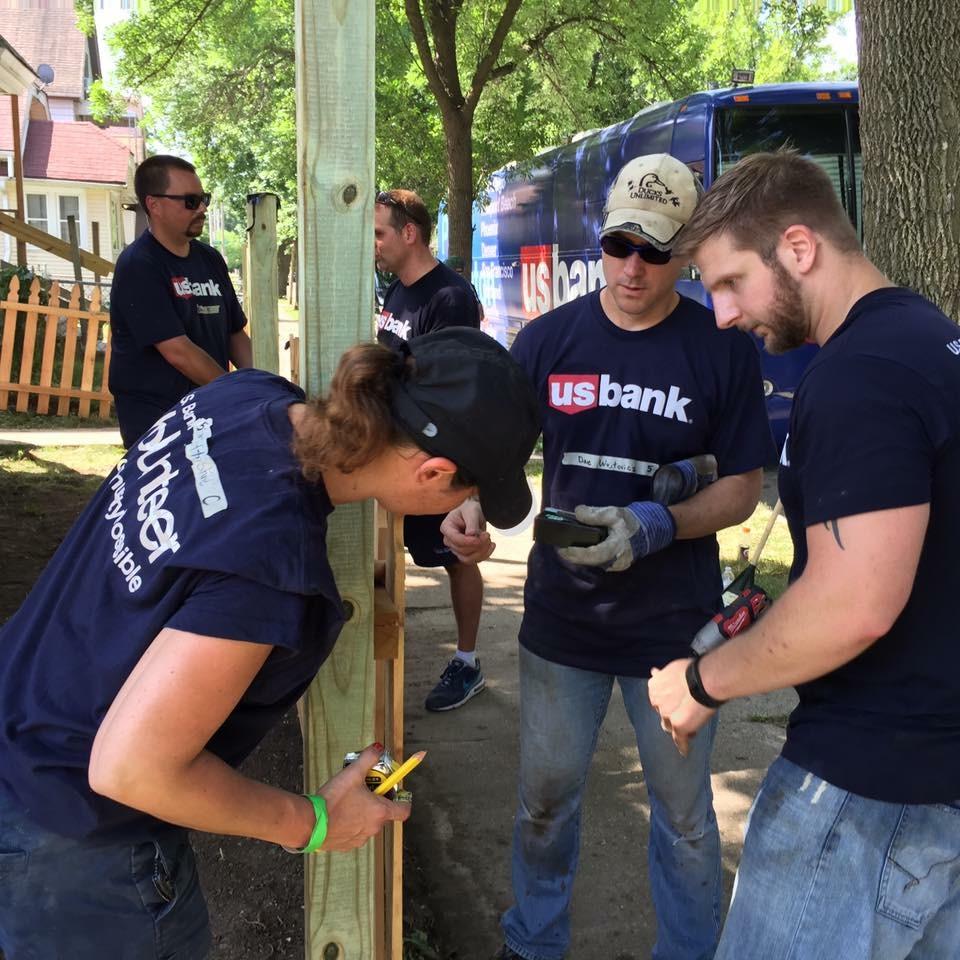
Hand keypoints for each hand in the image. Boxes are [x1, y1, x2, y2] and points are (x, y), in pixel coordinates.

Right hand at [317, 744, 410, 850]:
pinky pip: (355, 832)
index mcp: (380, 812)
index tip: (394, 791)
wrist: (310, 824)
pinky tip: (339, 814)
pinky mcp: (347, 845)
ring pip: (368, 823)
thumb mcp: (352, 773)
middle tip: (364, 790)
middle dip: (376, 801)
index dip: (403, 800)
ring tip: (348, 801)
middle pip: (383, 814)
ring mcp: (360, 838)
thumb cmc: (333, 800)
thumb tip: (378, 748)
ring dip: (363, 813)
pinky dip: (351, 824)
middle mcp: (373, 828)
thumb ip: (368, 758)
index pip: (404, 810)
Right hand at [441, 499, 494, 562]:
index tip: (484, 536)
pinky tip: (492, 545)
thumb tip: (471, 534)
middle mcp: (449, 540)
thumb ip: (471, 522)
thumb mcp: (472, 512)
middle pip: (462, 550)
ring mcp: (456, 549)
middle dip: (478, 545)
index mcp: (447, 527)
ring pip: (467, 559)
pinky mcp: (465, 554)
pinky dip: (485, 555)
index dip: (469, 541)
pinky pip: (474, 560)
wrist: (474, 514)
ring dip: (482, 552)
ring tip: (490, 540)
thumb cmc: (470, 510)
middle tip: (488, 534)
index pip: (456, 539)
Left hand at [557, 501, 674, 570]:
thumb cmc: (632, 521)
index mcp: (616, 548)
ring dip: (580, 556)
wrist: (652, 529)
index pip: (592, 555)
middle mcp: (616, 561)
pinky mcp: (616, 564)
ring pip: (594, 562)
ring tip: (566, 546)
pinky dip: (588, 555)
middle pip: (590, 561)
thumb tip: (577, 513)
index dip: (575, 554)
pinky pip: (599, 561)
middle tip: (559, 547)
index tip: (561, 548)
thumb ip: (595, 514)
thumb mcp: (614, 513)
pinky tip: (580, 547)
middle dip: (573, 556)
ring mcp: (617, 565)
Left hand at [648, 659, 715, 756]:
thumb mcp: (673, 668)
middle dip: (672, 713)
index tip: (678, 701)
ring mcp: (667, 715)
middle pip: (662, 713)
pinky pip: (680, 741)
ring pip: (670, 727)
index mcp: (654, 686)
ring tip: (692, 726)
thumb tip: (654, 672)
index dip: (669, 701)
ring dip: (678, 727)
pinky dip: (683, 746)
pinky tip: (685, 751)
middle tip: (686, 711)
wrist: (705, 679)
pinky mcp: (679, 727)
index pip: (657, 699)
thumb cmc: (694, 670)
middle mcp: (656, 702)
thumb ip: (663, 675)